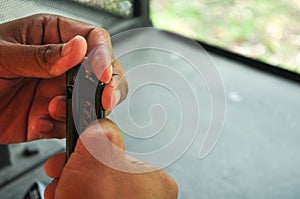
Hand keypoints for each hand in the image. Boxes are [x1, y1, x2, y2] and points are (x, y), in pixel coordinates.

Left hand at [0, 14, 127, 142]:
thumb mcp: (2, 54)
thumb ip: (42, 54)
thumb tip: (80, 48)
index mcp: (53, 36)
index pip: (94, 39)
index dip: (103, 56)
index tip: (102, 74)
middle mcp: (63, 64)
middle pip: (104, 71)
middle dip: (110, 87)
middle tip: (104, 100)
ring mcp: (60, 91)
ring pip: (93, 101)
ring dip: (80, 110)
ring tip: (53, 110)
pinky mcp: (54, 115)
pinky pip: (72, 124)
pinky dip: (61, 128)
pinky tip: (40, 123)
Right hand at [44, 119, 177, 198]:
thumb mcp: (98, 160)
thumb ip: (102, 135)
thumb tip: (102, 123)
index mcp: (153, 180)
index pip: (119, 153)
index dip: (92, 151)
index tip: (76, 151)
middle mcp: (145, 196)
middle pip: (103, 172)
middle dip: (77, 170)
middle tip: (63, 172)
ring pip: (94, 188)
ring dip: (72, 186)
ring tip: (62, 191)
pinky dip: (75, 198)